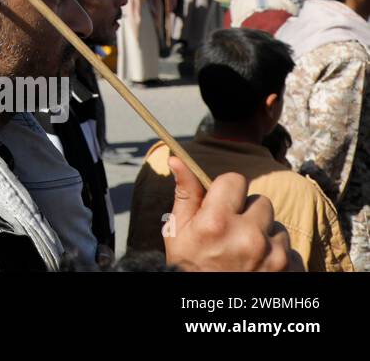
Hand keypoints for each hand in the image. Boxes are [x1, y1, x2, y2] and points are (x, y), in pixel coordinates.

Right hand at [163, 156, 299, 271]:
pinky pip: (289, 250)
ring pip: (276, 226)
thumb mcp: (178, 232)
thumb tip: (177, 158)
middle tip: (232, 232)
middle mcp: (247, 234)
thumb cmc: (189, 268)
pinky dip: (277, 256)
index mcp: (216, 221)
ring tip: (244, 253)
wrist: (209, 308)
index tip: (222, 203)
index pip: (235, 180)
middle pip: (260, 201)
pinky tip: (259, 266)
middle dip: (247, 213)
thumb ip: (185, 194)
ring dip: (264, 235)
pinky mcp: (289, 270)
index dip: (227, 190)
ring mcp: (272, 254)